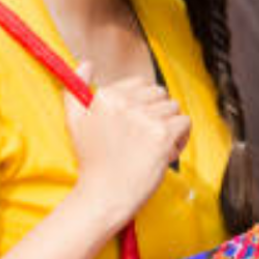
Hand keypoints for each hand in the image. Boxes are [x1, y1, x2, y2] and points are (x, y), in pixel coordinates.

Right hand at [65, 65, 190, 228]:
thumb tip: (86, 62)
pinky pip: (184, 124)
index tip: (136, 125)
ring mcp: (145, 118)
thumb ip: (75, 89)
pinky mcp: (162, 135)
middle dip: (158, 114)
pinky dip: (180, 139)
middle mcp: (125, 103)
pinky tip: (165, 153)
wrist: (103, 197)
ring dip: (170, 128)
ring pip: (174, 109)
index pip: (141, 85)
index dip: (144, 105)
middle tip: (146, 139)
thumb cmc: (92, 162)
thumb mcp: (74, 121)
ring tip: (154, 148)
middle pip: (160, 95)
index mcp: (107, 96)